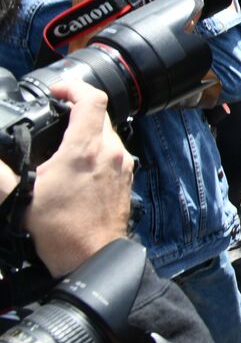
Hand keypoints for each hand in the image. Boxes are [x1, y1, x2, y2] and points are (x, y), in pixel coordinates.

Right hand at [0, 79, 135, 276]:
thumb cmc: (61, 230)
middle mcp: (110, 152)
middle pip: (99, 114)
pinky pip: (113, 152)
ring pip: (108, 133)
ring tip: (62, 142)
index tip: (56, 90)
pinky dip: (96, 149)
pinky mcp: (126, 178)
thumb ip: (0, 174)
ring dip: (87, 130)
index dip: (73, 86)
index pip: (91, 99)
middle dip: (77, 109)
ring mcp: (122, 165)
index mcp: (86, 149)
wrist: (92, 257)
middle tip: (55, 114)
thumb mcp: (20, 198)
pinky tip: (77, 164)